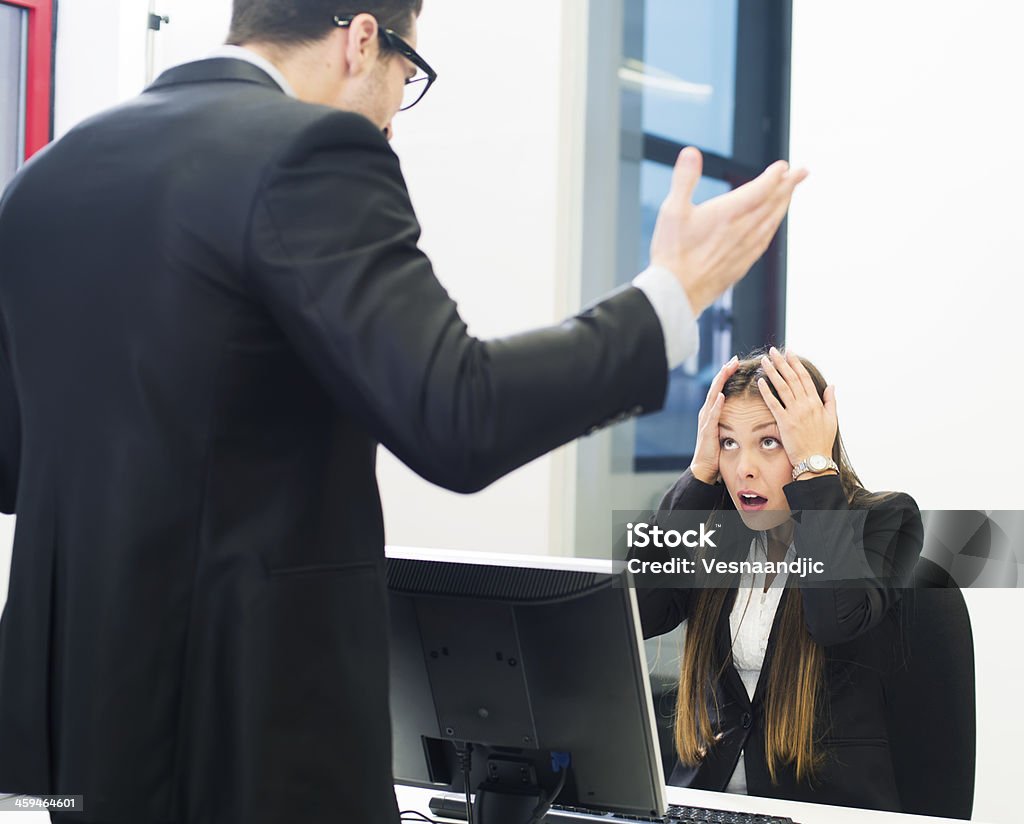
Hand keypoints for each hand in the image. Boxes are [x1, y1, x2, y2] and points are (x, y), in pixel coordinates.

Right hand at [649, 147, 807, 315]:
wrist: (676, 292)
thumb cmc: (672, 252)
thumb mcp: (671, 210)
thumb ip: (684, 179)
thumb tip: (690, 152)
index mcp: (728, 213)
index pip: (761, 189)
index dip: (774, 176)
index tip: (783, 165)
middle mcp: (742, 230)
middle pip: (773, 203)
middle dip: (789, 185)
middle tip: (802, 172)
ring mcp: (744, 248)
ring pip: (772, 222)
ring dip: (783, 205)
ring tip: (790, 193)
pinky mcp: (742, 264)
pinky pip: (765, 240)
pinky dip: (773, 227)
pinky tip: (772, 225)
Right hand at [689, 356, 740, 483]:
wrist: (705, 469)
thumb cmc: (718, 452)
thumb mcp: (727, 431)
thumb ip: (732, 419)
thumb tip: (747, 411)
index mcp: (712, 411)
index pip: (720, 388)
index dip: (727, 374)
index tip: (736, 362)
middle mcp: (706, 412)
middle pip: (715, 387)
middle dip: (724, 372)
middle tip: (734, 360)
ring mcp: (705, 420)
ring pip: (712, 396)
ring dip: (720, 383)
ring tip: (727, 370)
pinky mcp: (707, 431)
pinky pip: (712, 415)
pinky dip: (716, 404)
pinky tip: (721, 395)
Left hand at [756, 348, 837, 470]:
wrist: (815, 460)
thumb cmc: (822, 441)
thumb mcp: (832, 419)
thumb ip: (830, 401)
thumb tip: (831, 385)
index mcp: (816, 402)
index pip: (804, 377)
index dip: (796, 364)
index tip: (789, 352)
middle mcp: (806, 404)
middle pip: (792, 378)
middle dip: (782, 363)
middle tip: (773, 350)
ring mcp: (795, 413)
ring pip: (782, 387)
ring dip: (772, 372)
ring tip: (764, 360)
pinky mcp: (785, 422)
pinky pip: (774, 404)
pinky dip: (767, 391)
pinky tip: (760, 381)